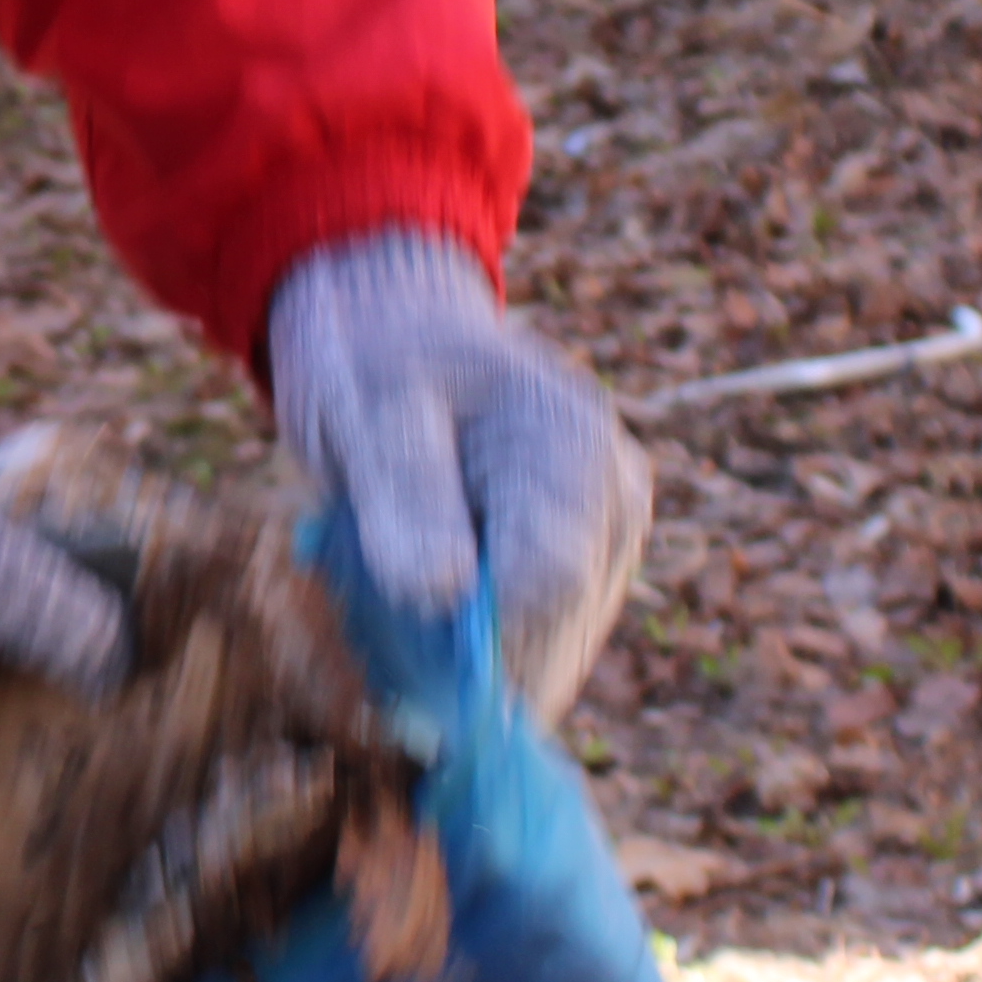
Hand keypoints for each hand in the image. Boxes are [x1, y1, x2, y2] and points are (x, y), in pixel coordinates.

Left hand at [267, 229, 648, 705]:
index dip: (474, 637)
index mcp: (569, 441)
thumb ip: (408, 497)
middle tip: (384, 626)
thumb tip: (445, 596)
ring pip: (555, 647)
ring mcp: (612, 526)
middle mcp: (614, 488)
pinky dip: (482, 641)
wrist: (390, 329)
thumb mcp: (366, 411)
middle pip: (559, 629)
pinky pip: (543, 637)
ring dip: (472, 651)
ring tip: (401, 591)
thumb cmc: (371, 360)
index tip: (399, 640)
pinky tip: (432, 600)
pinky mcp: (591, 557)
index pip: (547, 587)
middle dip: (469, 653)